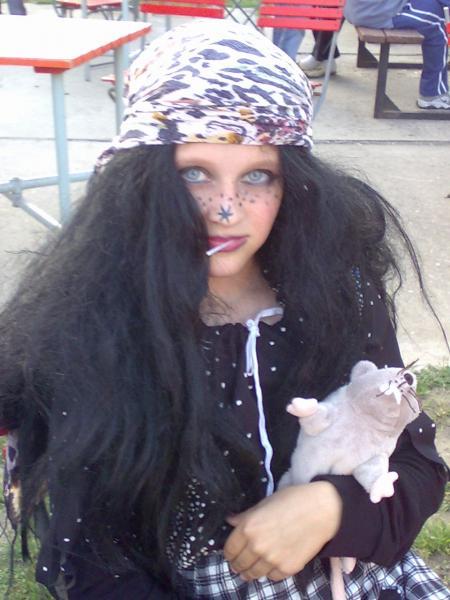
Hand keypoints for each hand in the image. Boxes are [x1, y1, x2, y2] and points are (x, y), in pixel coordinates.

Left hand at [223, 482, 341, 581]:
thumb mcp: (265, 503)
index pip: (230, 549)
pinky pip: (272, 577)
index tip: (231, 554)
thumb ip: (246, 516)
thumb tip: (230, 520)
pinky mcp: (288, 568)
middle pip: (240, 565)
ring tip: (250, 572)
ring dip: (250, 573)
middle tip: (238, 566)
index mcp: (249, 527)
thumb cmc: (292, 500)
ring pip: (254, 574)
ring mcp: (272, 560)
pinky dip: (270, 573)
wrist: (322, 510)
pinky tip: (271, 567)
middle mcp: (257, 546)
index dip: (229, 553)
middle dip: (237, 565)